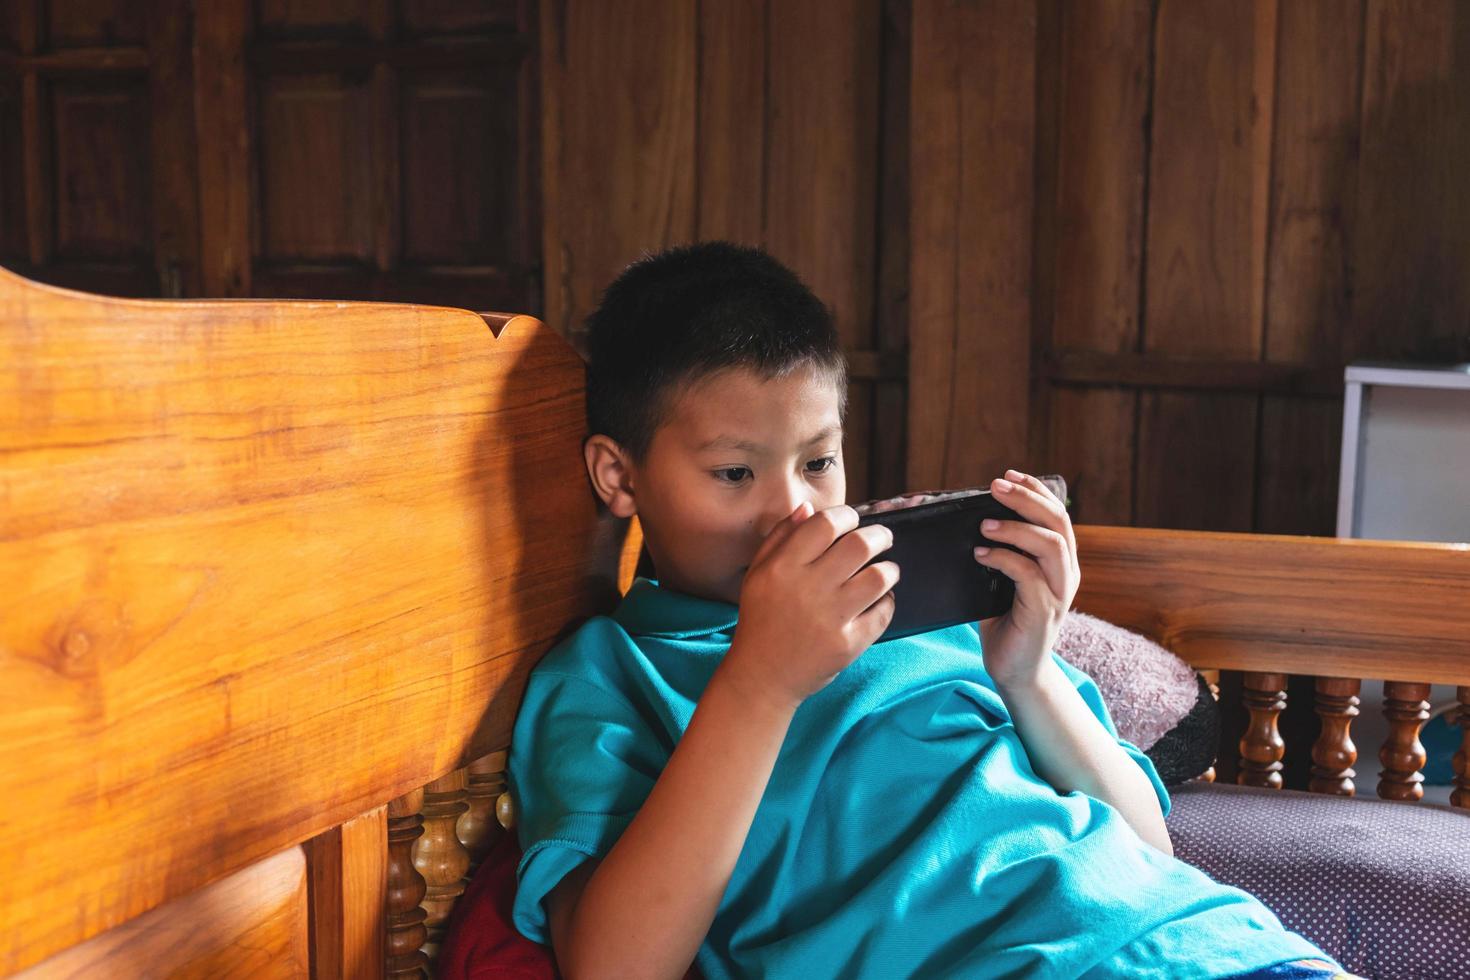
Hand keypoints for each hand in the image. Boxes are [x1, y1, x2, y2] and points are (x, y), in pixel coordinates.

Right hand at [721, 503, 898, 711]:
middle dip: (879, 536)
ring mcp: (829, 618)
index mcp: (782, 568)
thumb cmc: (761, 620)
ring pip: (878, 577)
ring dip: (889, 569)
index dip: (846, 516)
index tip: (852, 521)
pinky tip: (880, 600)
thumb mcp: (758, 574)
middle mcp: (806, 590)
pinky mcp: (847, 644)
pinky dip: (887, 602)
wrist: (762, 676)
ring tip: (887, 570)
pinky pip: (882, 613)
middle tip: (882, 539)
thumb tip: (809, 508)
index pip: (825, 524)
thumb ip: (781, 537)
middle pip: (859, 545)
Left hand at [972, 470, 1079, 689]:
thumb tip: (971, 520)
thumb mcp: (1001, 581)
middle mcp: (1066, 574)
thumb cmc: (1005, 624)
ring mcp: (1059, 593)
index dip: (1036, 490)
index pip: (1057, 515)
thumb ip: (999, 553)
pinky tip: (981, 554)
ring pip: (1051, 545)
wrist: (1015, 672)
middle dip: (1026, 498)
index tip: (1009, 475)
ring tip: (984, 524)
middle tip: (996, 486)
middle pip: (1058, 523)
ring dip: (1015, 527)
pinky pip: (1028, 575)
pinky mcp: (1044, 612)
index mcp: (1060, 563)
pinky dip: (1003, 558)